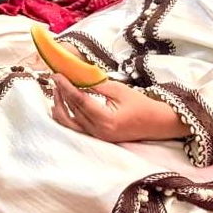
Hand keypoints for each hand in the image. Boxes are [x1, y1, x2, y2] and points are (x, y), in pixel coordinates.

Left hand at [49, 75, 190, 143]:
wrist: (157, 123)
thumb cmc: (141, 104)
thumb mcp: (118, 90)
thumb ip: (96, 85)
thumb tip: (75, 76)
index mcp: (106, 120)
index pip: (79, 100)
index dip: (66, 86)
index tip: (56, 75)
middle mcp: (99, 131)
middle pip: (73, 110)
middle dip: (61, 92)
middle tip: (55, 78)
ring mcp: (97, 137)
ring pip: (69, 122)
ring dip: (60, 105)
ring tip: (56, 89)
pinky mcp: (97, 137)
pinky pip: (74, 128)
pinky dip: (65, 116)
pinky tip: (60, 105)